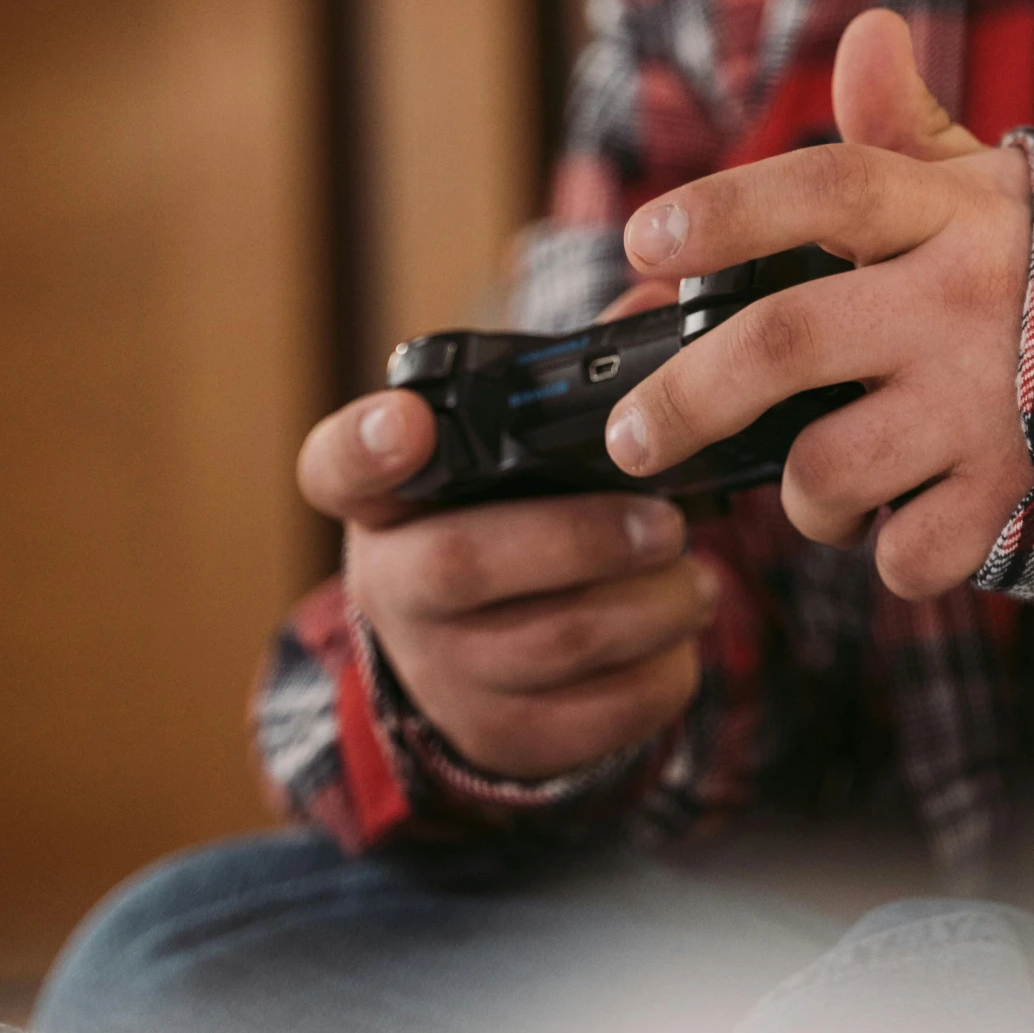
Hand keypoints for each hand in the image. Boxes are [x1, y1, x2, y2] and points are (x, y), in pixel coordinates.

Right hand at [297, 396, 715, 779]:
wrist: (477, 659)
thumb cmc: (509, 520)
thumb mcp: (512, 453)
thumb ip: (574, 374)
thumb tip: (662, 294)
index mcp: (384, 500)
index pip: (339, 464)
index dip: (369, 444)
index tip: (409, 421)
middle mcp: (392, 586)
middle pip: (467, 563)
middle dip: (584, 538)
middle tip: (668, 522)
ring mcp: (441, 672)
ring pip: (554, 644)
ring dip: (648, 605)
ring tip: (694, 577)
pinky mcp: (503, 738)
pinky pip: (595, 716)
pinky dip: (660, 673)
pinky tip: (678, 636)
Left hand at [603, 9, 1033, 600]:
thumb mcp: (1000, 188)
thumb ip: (911, 128)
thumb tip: (866, 33)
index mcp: (952, 213)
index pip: (822, 188)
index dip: (721, 213)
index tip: (639, 243)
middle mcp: (962, 303)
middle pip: (782, 341)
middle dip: (685, 396)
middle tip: (632, 435)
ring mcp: (990, 408)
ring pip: (825, 469)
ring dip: (801, 495)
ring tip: (821, 483)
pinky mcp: (1021, 500)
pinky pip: (903, 554)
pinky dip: (888, 554)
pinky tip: (911, 519)